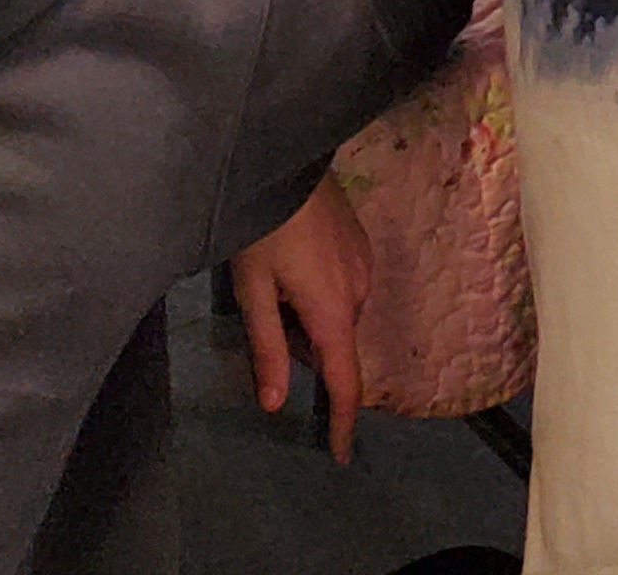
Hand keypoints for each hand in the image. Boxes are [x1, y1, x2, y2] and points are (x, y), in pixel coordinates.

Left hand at [234, 181, 370, 462]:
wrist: (283, 162)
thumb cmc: (262, 229)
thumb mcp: (253, 291)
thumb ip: (267, 349)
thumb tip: (275, 404)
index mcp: (333, 311)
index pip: (345, 381)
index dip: (343, 422)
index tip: (340, 455)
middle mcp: (359, 292)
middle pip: (334, 344)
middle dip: (303, 347)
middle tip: (264, 312)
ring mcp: (364, 264)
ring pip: (337, 315)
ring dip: (310, 317)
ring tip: (272, 281)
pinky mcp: (361, 242)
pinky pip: (343, 286)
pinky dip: (319, 293)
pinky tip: (292, 264)